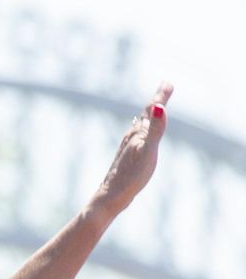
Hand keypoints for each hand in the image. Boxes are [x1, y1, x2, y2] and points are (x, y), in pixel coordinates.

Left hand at [92, 82, 171, 218]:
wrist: (111, 197)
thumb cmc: (131, 176)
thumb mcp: (148, 151)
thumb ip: (155, 129)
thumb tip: (160, 107)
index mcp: (138, 133)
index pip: (152, 109)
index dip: (161, 95)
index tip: (168, 82)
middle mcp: (130, 137)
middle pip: (145, 115)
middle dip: (156, 102)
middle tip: (165, 89)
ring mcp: (127, 148)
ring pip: (139, 126)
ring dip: (148, 115)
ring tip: (154, 109)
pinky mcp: (125, 159)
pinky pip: (136, 138)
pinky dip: (142, 130)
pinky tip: (139, 137)